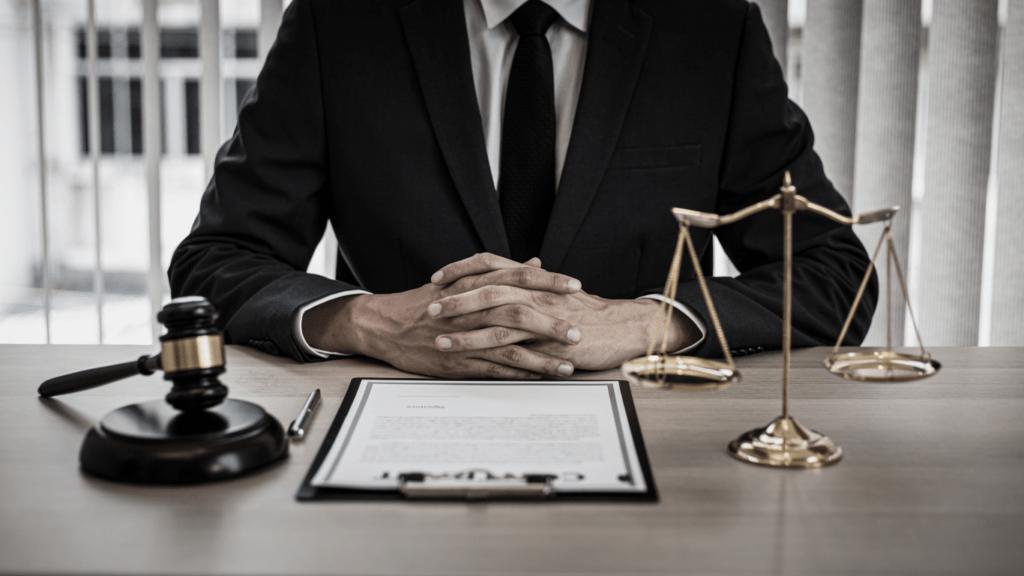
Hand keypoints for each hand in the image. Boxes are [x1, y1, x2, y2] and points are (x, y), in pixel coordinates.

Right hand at [303, 253, 583, 378]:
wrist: (385, 324)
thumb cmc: (427, 301)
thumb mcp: (462, 278)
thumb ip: (502, 271)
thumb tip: (536, 261)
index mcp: (474, 283)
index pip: (518, 277)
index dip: (548, 281)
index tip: (576, 286)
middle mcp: (472, 308)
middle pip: (518, 312)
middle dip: (550, 323)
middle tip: (577, 331)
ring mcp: (465, 336)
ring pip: (509, 346)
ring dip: (540, 358)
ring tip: (567, 366)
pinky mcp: (457, 361)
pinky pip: (491, 369)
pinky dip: (516, 374)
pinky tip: (537, 380)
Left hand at [427, 259, 700, 370]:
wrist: (622, 326)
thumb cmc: (589, 311)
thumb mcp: (556, 293)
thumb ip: (532, 284)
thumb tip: (511, 278)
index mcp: (532, 278)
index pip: (489, 264)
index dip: (461, 269)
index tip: (437, 278)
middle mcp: (533, 291)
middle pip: (486, 288)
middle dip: (455, 298)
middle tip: (429, 307)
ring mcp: (540, 313)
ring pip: (494, 317)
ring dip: (464, 329)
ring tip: (439, 338)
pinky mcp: (546, 338)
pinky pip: (511, 344)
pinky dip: (486, 350)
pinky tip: (468, 360)